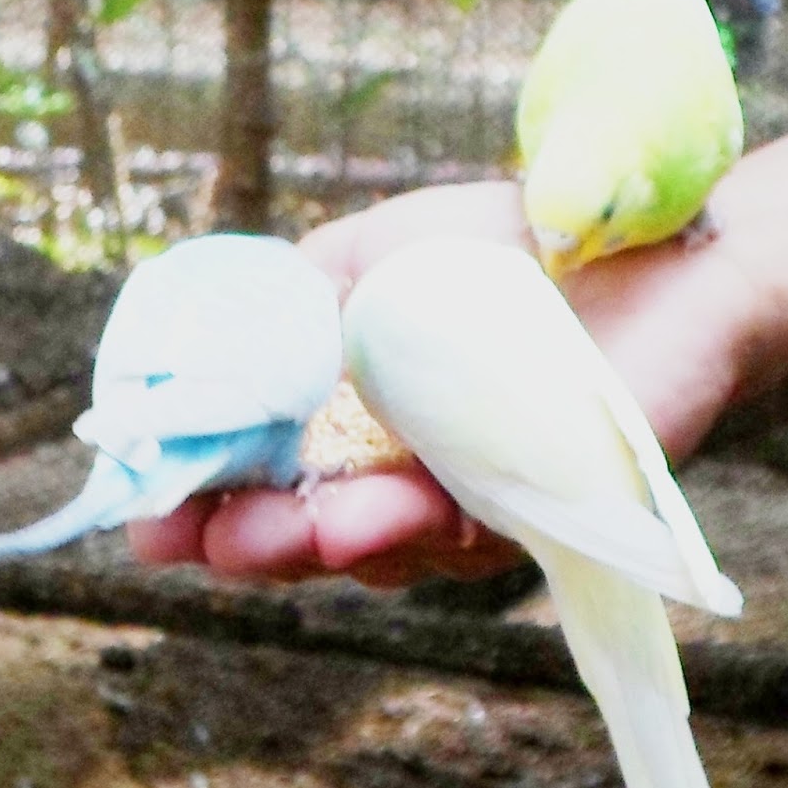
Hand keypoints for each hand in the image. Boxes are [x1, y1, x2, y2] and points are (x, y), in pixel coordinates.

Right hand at [128, 174, 763, 585]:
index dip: (196, 508)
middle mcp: (398, 480)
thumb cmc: (506, 248)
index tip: (143, 513)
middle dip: (251, 543)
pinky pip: (479, 538)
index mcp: (347, 428)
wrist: (644, 236)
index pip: (256, 487)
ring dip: (334, 542)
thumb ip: (293, 295)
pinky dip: (430, 529)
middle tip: (201, 537)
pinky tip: (389, 512)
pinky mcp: (545, 511)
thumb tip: (202, 338)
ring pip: (387, 551)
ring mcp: (469, 503)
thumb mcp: (377, 253)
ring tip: (302, 525)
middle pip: (307, 541)